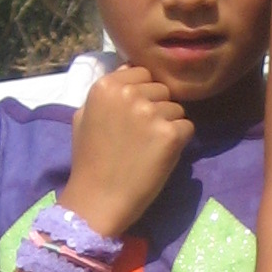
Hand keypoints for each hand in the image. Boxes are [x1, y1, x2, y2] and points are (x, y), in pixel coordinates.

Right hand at [64, 66, 193, 237]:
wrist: (98, 199)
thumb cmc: (89, 161)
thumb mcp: (83, 116)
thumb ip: (106, 93)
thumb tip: (126, 72)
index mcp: (106, 86)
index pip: (142, 72)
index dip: (142, 93)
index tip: (134, 115)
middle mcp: (128, 93)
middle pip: (161, 89)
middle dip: (157, 108)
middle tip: (142, 135)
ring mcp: (150, 112)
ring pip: (176, 108)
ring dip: (169, 125)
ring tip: (149, 148)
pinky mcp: (169, 134)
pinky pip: (187, 127)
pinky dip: (180, 141)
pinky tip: (161, 156)